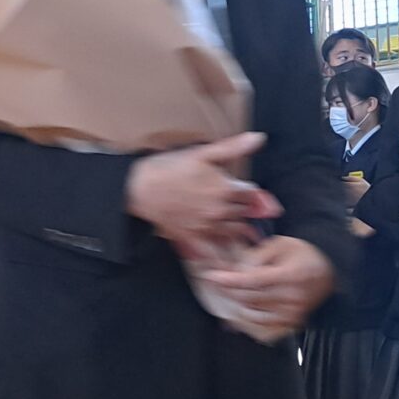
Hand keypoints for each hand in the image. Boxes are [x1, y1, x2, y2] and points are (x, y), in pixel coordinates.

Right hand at [125, 133, 279, 252]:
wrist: (139, 188)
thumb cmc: (169, 167)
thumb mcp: (202, 152)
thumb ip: (233, 147)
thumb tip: (259, 138)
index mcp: (226, 188)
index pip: (252, 193)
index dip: (252, 192)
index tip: (249, 192)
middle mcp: (220, 210)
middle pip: (245, 213)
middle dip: (247, 209)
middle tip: (248, 208)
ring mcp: (207, 226)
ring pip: (235, 232)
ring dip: (240, 229)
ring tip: (246, 230)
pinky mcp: (193, 238)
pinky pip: (213, 253)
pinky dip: (223, 257)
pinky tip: (228, 260)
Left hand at [198, 236, 336, 341]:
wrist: (329, 269)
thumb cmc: (303, 254)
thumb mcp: (280, 244)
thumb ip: (256, 256)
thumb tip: (236, 272)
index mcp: (290, 275)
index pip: (254, 280)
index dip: (230, 280)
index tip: (212, 277)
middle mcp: (293, 298)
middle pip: (249, 298)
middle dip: (228, 291)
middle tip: (217, 283)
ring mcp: (293, 314)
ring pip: (252, 314)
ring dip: (236, 306)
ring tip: (228, 295)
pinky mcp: (292, 324)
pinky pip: (263, 329)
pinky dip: (247, 322)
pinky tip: (239, 312)